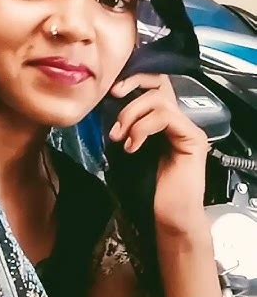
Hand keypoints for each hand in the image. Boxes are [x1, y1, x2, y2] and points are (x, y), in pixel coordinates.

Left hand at [109, 74, 209, 234]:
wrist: (167, 217)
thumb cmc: (146, 188)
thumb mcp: (127, 148)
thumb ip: (123, 126)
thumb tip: (103, 106)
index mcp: (162, 119)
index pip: (153, 84)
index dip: (133, 79)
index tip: (112, 92)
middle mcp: (178, 118)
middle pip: (158, 82)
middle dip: (132, 89)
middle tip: (114, 109)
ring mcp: (187, 127)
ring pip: (158, 100)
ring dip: (132, 116)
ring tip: (121, 138)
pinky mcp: (193, 138)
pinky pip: (166, 117)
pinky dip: (143, 128)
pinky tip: (133, 147)